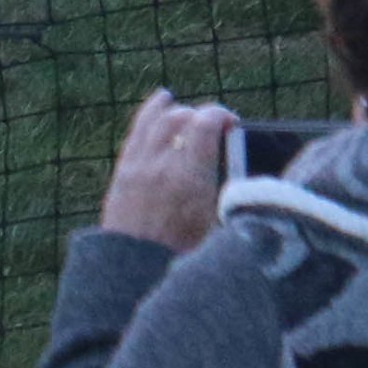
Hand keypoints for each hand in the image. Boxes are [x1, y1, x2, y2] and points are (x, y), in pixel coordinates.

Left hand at [98, 91, 236, 252]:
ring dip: (178, 111)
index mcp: (191, 178)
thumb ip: (233, 188)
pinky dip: (151, 112)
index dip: (222, 115)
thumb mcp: (219, 221)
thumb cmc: (185, 250)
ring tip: (192, 111)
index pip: (205, 124)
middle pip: (182, 118)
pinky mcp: (123, 171)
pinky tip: (163, 100)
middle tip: (215, 128)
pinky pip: (137, 131)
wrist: (136, 267)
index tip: (232, 124)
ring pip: (158, 121)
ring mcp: (138, 167)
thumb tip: (244, 159)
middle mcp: (162, 166)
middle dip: (202, 116)